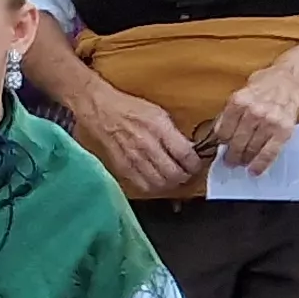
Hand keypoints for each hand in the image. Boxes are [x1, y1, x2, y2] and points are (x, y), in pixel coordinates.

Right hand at [68, 84, 201, 195]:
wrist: (101, 111)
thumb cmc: (129, 109)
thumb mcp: (158, 113)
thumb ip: (175, 133)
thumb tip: (189, 150)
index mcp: (158, 128)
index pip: (185, 155)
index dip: (196, 164)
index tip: (197, 164)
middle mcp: (147, 145)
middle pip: (174, 174)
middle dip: (186, 177)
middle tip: (188, 173)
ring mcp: (134, 159)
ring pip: (160, 184)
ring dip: (171, 185)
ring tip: (174, 179)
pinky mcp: (124, 168)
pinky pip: (143, 187)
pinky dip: (154, 188)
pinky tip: (157, 182)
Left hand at [213, 53, 298, 175]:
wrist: (293, 79)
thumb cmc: (268, 83)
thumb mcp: (243, 91)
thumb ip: (232, 110)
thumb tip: (220, 130)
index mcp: (238, 102)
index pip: (222, 131)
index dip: (221, 143)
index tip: (221, 147)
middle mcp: (252, 112)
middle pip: (235, 143)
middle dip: (231, 155)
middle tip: (230, 161)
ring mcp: (268, 123)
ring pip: (250, 149)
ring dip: (244, 160)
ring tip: (242, 163)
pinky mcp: (282, 131)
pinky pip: (268, 153)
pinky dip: (260, 164)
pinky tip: (255, 171)